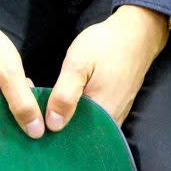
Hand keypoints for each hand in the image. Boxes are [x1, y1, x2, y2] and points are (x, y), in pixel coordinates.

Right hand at [0, 21, 44, 137]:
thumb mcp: (8, 71)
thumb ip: (22, 101)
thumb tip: (36, 132)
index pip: (0, 142)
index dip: (21, 140)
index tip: (41, 132)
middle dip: (20, 126)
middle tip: (39, 113)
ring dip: (16, 115)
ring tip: (30, 100)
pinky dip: (9, 106)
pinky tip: (20, 94)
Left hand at [45, 5, 169, 130]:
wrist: (135, 34)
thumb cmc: (105, 46)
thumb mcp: (78, 63)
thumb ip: (65, 94)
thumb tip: (52, 125)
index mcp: (101, 115)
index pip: (71, 136)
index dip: (51, 127)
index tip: (35, 113)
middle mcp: (111, 123)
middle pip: (79, 132)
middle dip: (58, 121)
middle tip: (40, 102)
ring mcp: (115, 115)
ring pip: (86, 124)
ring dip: (69, 114)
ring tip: (53, 98)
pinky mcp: (116, 107)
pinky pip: (95, 117)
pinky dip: (80, 109)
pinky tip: (69, 96)